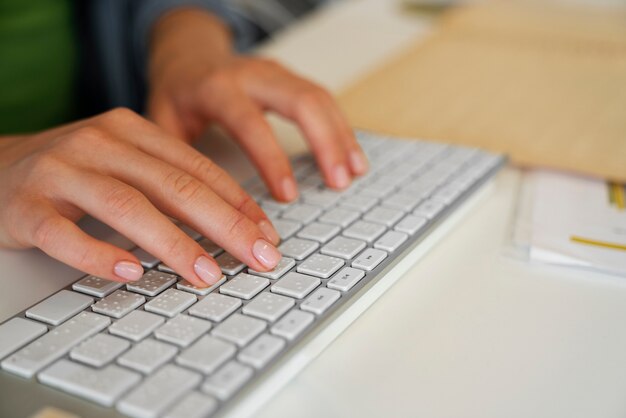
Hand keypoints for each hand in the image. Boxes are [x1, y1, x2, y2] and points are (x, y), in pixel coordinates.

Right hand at [0, 108, 280, 285]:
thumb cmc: (73, 172)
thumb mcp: (125, 164)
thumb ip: (170, 186)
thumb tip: (231, 225)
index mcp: (131, 131)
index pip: (197, 168)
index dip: (238, 203)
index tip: (268, 235)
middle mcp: (98, 144)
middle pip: (173, 186)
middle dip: (224, 225)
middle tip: (259, 258)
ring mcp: (60, 173)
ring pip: (126, 206)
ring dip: (173, 244)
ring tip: (207, 275)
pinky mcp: (25, 207)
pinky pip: (64, 234)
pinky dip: (99, 254)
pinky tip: (130, 273)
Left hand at [147, 9, 367, 201]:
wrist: (188, 55)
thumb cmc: (177, 92)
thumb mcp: (161, 121)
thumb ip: (174, 158)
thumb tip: (188, 207)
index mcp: (217, 87)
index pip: (250, 122)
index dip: (271, 159)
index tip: (288, 194)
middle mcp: (252, 74)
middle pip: (301, 100)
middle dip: (325, 142)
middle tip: (338, 182)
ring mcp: (276, 73)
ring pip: (319, 97)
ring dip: (342, 136)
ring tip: (355, 172)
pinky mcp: (290, 79)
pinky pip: (324, 99)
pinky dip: (342, 127)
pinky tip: (352, 155)